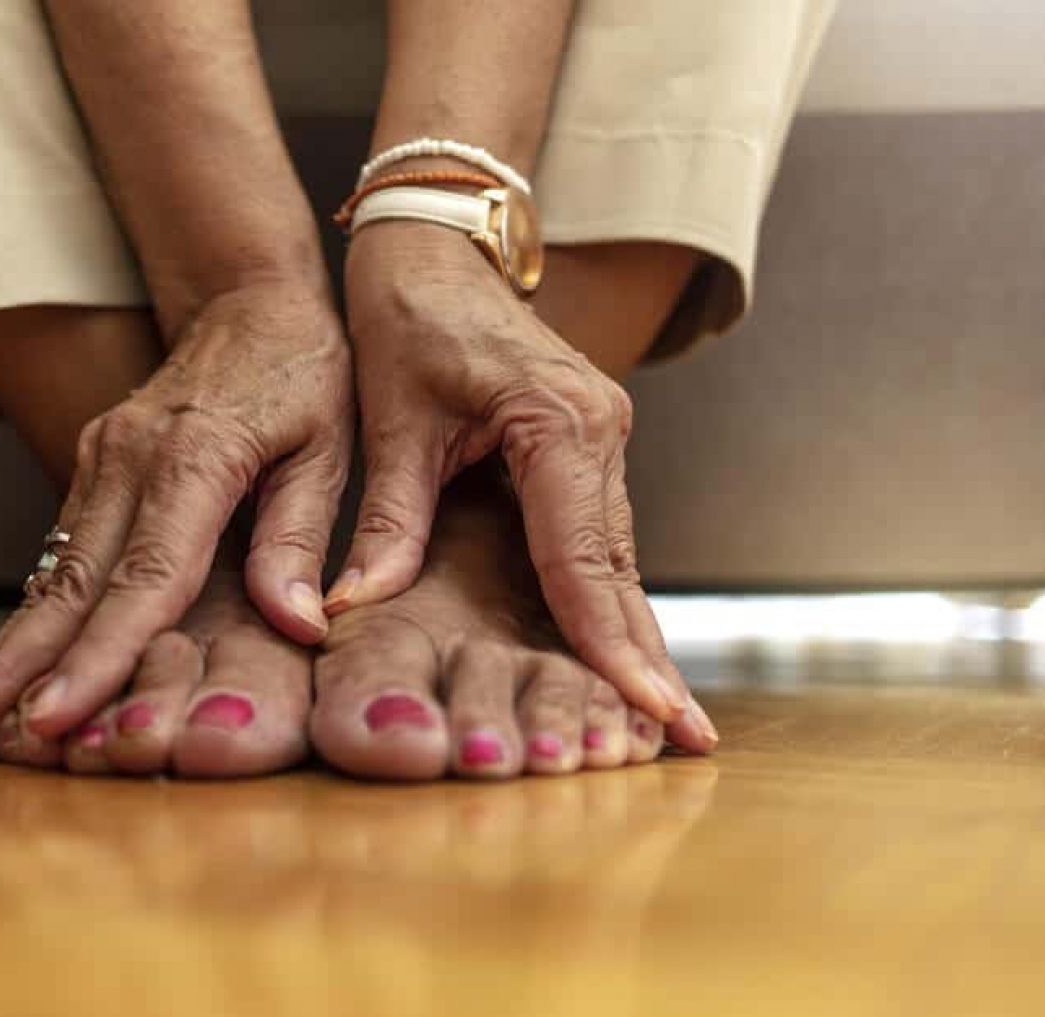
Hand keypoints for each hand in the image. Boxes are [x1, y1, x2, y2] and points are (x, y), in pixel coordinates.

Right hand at [0, 284, 351, 752]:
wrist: (250, 297)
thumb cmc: (305, 374)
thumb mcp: (330, 448)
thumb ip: (301, 537)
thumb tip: (297, 625)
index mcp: (195, 458)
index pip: (143, 577)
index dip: (99, 655)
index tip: (55, 718)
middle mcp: (127, 460)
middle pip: (66, 587)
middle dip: (9, 672)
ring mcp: (99, 461)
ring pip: (47, 576)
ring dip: (1, 653)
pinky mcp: (91, 467)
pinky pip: (57, 556)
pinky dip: (29, 618)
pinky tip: (3, 672)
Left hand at [332, 222, 699, 735]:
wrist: (436, 247)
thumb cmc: (408, 318)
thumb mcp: (391, 421)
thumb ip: (386, 518)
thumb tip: (358, 607)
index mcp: (558, 422)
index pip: (582, 558)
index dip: (608, 642)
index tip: (647, 710)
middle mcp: (599, 430)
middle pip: (620, 568)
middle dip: (645, 657)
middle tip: (686, 740)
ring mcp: (602, 436)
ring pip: (618, 558)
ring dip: (633, 634)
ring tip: (662, 717)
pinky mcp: (587, 445)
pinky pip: (600, 536)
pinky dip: (606, 596)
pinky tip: (619, 651)